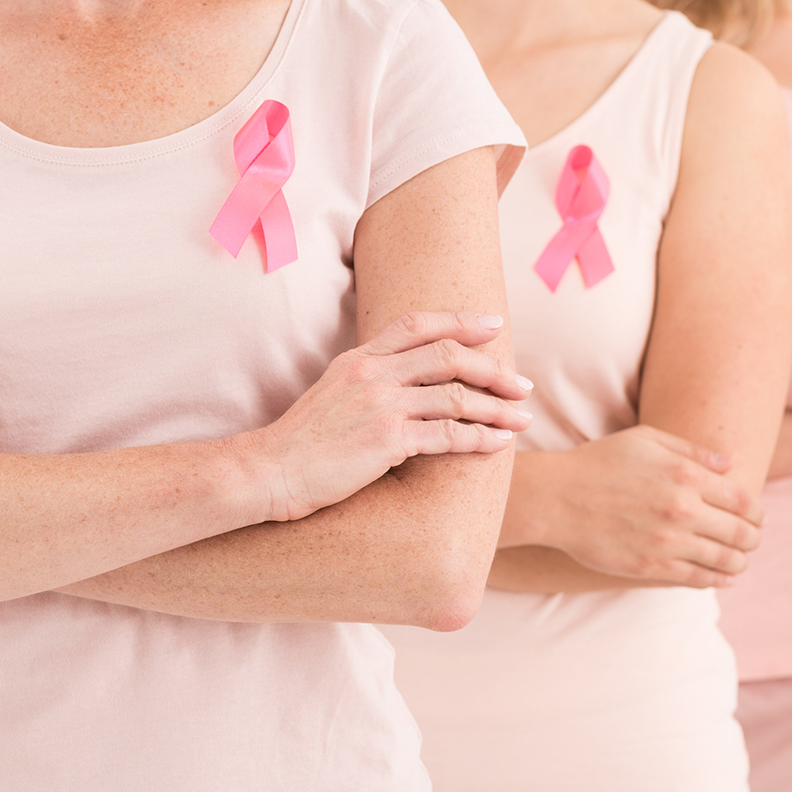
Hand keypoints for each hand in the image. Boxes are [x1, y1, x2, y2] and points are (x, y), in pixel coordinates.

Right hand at [249, 310, 532, 521]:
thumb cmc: (300, 442)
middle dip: (493, 368)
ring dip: (497, 408)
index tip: (494, 324)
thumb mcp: (330, 393)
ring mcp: (381, 406)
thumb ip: (366, 380)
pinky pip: (448, 436)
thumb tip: (401, 380)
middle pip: (448, 355)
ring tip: (522, 419)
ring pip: (456, 397)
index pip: (416, 324)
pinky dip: (480, 439)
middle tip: (522, 384)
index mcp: (358, 359)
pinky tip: (499, 444)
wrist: (268, 471)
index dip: (460, 320)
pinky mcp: (387, 441)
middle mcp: (373, 375)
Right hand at [518, 425, 764, 587]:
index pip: (744, 500)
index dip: (757, 512)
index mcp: (686, 475)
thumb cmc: (600, 462)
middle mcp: (683, 510)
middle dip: (753, 538)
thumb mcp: (646, 440)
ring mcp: (668, 542)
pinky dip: (719, 580)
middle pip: (742, 533)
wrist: (557, 498)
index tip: (757, 517)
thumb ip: (692, 451)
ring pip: (726, 560)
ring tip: (740, 561)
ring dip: (740, 562)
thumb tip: (731, 461)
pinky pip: (699, 579)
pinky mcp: (652, 567)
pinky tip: (724, 578)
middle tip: (752, 540)